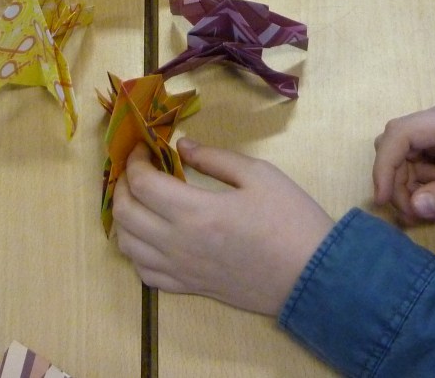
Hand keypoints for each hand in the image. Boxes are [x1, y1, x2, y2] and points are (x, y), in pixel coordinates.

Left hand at [113, 139, 333, 315]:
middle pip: (124, 214)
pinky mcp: (189, 288)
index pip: (142, 183)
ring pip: (127, 247)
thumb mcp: (259, 175)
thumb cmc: (290, 221)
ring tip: (139, 199)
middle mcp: (178, 244)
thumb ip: (215, 158)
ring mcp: (181, 270)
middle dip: (121, 185)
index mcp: (195, 212)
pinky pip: (144, 274)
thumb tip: (182, 146)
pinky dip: (136, 252)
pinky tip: (149, 236)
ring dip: (124, 218)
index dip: (135, 160)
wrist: (312, 277)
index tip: (143, 147)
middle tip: (137, 169)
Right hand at [372, 99, 434, 222]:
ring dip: (406, 180)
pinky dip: (420, 178)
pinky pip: (421, 154)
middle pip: (398, 141)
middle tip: (410, 212)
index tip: (384, 200)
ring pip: (406, 149)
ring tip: (424, 208)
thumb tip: (414, 207)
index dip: (384, 165)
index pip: (401, 133)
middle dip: (395, 177)